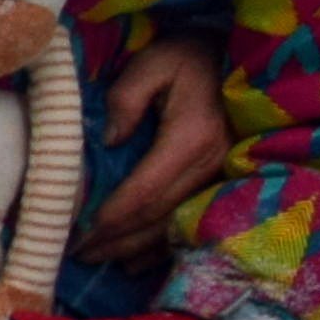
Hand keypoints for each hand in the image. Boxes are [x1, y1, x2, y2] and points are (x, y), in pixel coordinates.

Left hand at [77, 33, 230, 265]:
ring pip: (171, 225)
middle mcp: (208, 166)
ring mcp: (218, 177)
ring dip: (132, 247)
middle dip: (114, 238)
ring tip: (95, 258)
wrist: (243, 59)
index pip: (146, 190)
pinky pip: (190, 222)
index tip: (81, 231)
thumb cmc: (192, 57)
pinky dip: (160, 247)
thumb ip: (126, 97)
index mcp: (190, 140)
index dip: (113, 215)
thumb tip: (110, 140)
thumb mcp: (155, 62)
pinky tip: (133, 261)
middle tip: (76, 253)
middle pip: (156, 216)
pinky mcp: (220, 181)